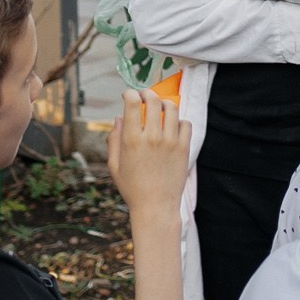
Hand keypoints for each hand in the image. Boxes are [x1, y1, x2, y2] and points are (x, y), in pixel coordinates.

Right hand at [107, 89, 190, 221]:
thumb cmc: (132, 188)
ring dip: (164, 103)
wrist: (156, 206)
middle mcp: (152, 137)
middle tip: (144, 96)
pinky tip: (173, 126)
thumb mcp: (114, 166)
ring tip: (160, 107)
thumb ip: (114, 140)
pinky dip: (179, 120)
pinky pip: (185, 123)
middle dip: (147, 93)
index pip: (133, 104)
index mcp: (132, 140)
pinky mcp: (184, 148)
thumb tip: (118, 119)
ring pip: (172, 108)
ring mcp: (170, 141)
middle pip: (153, 100)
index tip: (128, 94)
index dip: (130, 93)